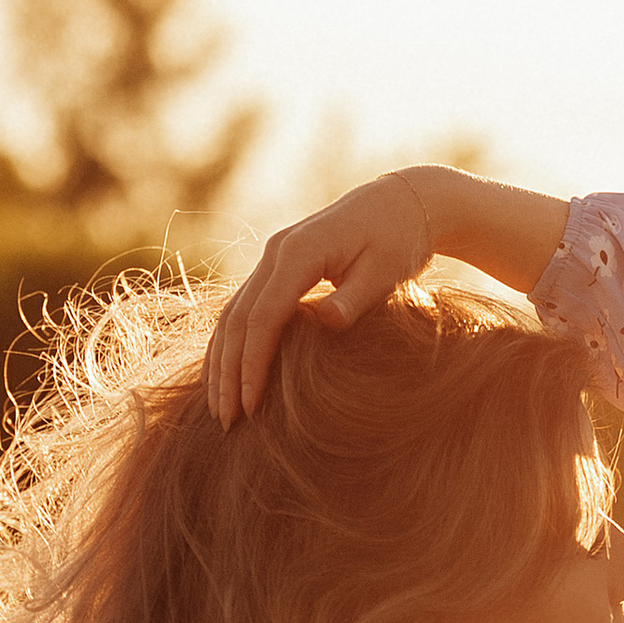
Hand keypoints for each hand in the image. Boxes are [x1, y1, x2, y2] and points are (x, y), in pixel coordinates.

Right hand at [205, 172, 438, 426]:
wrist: (403, 202)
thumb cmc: (400, 240)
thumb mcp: (385, 271)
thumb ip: (353, 299)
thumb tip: (324, 322)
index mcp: (299, 252)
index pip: (263, 317)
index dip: (252, 364)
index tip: (250, 406)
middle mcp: (276, 251)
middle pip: (238, 319)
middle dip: (228, 372)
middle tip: (226, 420)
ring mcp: (273, 256)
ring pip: (232, 314)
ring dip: (222, 361)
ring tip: (220, 406)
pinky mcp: (278, 265)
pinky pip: (244, 308)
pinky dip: (232, 344)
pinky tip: (226, 374)